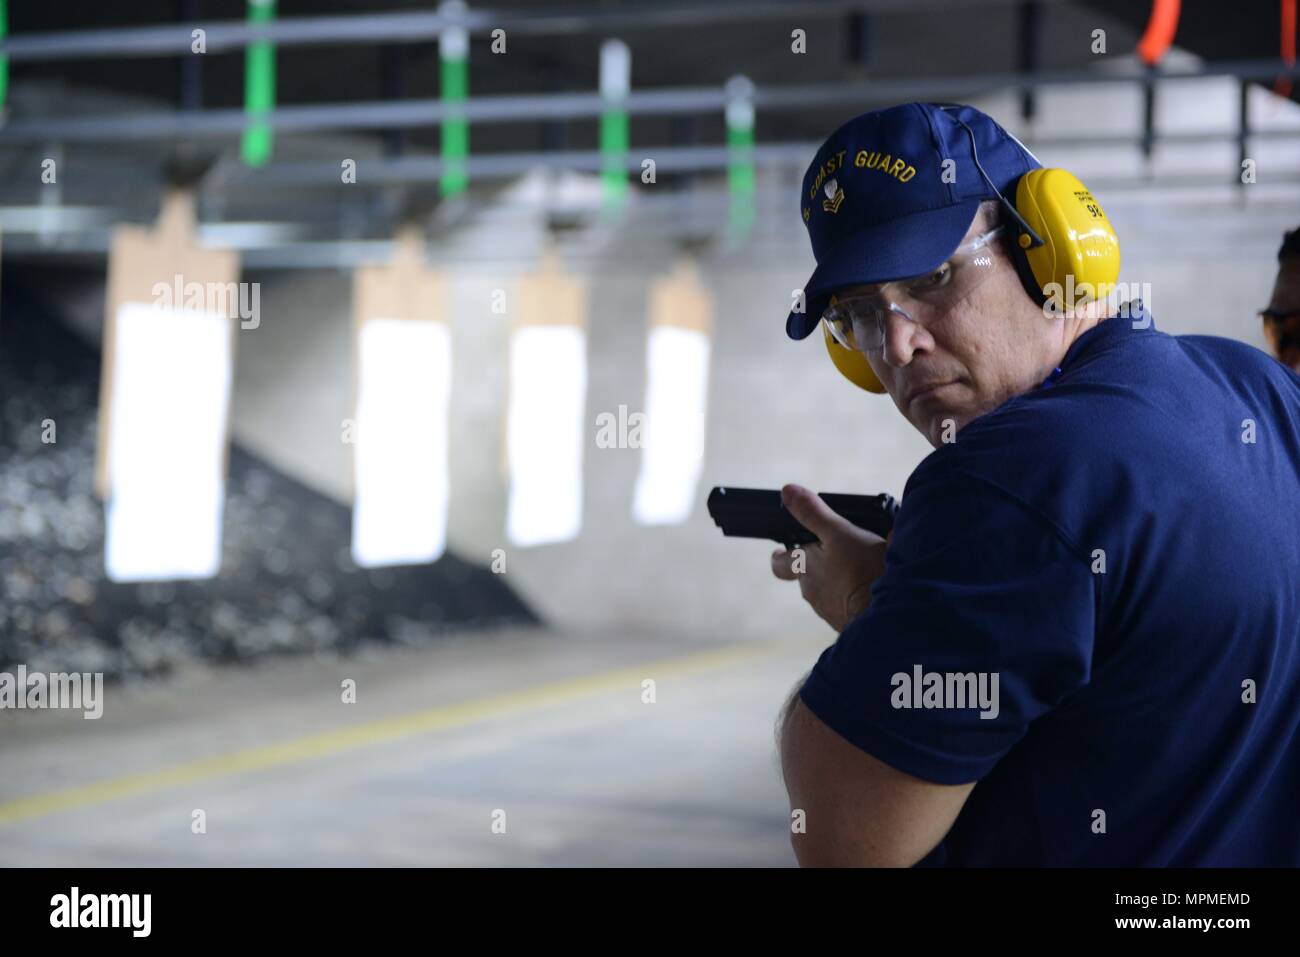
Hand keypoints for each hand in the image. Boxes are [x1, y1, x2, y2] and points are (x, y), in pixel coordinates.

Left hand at [769, 483, 889, 632]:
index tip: (781, 552)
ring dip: (840, 584)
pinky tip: (873, 590)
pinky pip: (848, 609)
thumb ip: (813, 513)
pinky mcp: (850, 625)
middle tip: (835, 556)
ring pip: (828, 594)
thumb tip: (787, 491)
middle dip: (818, 568)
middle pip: (807, 579)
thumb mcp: (840, 532)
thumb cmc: (862, 571)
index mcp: (805, 568)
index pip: (780, 564)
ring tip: (862, 572)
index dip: (780, 557)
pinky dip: (856, 599)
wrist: (889, 614)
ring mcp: (830, 611)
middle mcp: (812, 593)